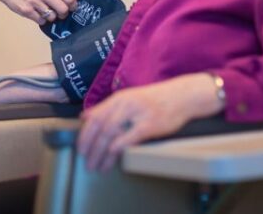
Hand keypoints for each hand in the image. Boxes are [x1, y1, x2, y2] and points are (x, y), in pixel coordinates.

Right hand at [0, 0, 76, 23]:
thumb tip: (67, 3)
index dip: (73, 5)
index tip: (71, 8)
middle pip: (63, 10)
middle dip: (63, 14)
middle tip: (60, 14)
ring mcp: (35, 2)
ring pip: (52, 17)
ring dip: (50, 17)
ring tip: (44, 12)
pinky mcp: (27, 11)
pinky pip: (40, 21)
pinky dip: (41, 20)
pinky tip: (36, 14)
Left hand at [77, 75, 219, 171]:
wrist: (182, 95)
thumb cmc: (155, 100)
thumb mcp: (128, 99)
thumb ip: (106, 108)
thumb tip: (84, 117)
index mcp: (118, 98)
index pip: (95, 116)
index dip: (85, 134)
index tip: (80, 149)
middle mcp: (125, 104)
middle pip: (100, 126)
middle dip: (90, 146)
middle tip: (86, 162)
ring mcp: (137, 113)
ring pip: (111, 133)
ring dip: (101, 153)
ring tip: (97, 166)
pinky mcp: (149, 124)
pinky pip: (128, 137)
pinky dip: (117, 148)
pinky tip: (112, 158)